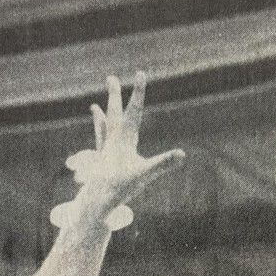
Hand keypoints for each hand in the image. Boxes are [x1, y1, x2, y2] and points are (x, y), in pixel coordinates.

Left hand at [50, 72, 184, 232]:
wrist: (96, 203)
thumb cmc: (120, 188)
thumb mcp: (145, 175)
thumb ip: (163, 164)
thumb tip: (182, 155)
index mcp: (124, 139)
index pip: (134, 110)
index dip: (139, 91)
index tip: (141, 72)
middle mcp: (112, 141)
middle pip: (114, 113)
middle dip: (115, 95)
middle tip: (110, 78)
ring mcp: (106, 152)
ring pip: (103, 128)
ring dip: (101, 116)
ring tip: (93, 106)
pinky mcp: (102, 164)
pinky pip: (99, 145)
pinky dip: (98, 139)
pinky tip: (97, 143)